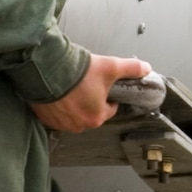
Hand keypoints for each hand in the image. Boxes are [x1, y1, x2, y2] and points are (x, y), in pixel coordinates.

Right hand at [30, 54, 151, 133]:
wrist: (47, 69)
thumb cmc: (77, 72)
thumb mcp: (110, 67)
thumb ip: (131, 68)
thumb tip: (146, 68)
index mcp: (97, 117)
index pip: (109, 108)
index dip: (107, 95)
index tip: (101, 85)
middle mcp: (79, 125)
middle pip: (90, 112)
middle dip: (89, 99)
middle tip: (84, 83)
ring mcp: (60, 123)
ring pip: (73, 114)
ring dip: (73, 104)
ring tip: (70, 87)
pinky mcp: (45, 118)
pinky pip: (55, 114)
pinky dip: (57, 106)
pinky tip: (57, 92)